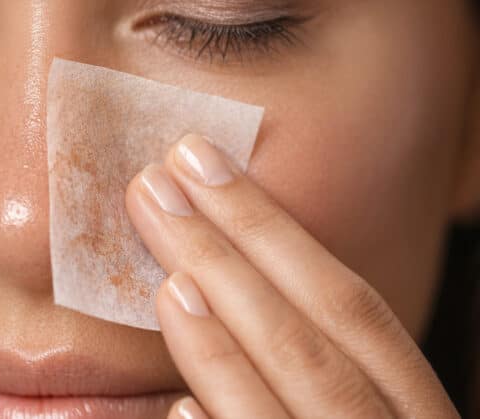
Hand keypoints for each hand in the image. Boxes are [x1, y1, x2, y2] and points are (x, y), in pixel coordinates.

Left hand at [125, 134, 458, 418]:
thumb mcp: (370, 409)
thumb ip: (322, 361)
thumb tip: (227, 282)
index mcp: (415, 408)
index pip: (351, 306)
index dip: (274, 230)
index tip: (200, 163)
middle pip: (311, 342)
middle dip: (228, 258)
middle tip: (155, 186)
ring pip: (284, 408)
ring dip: (220, 344)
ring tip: (166, 281)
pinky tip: (178, 405)